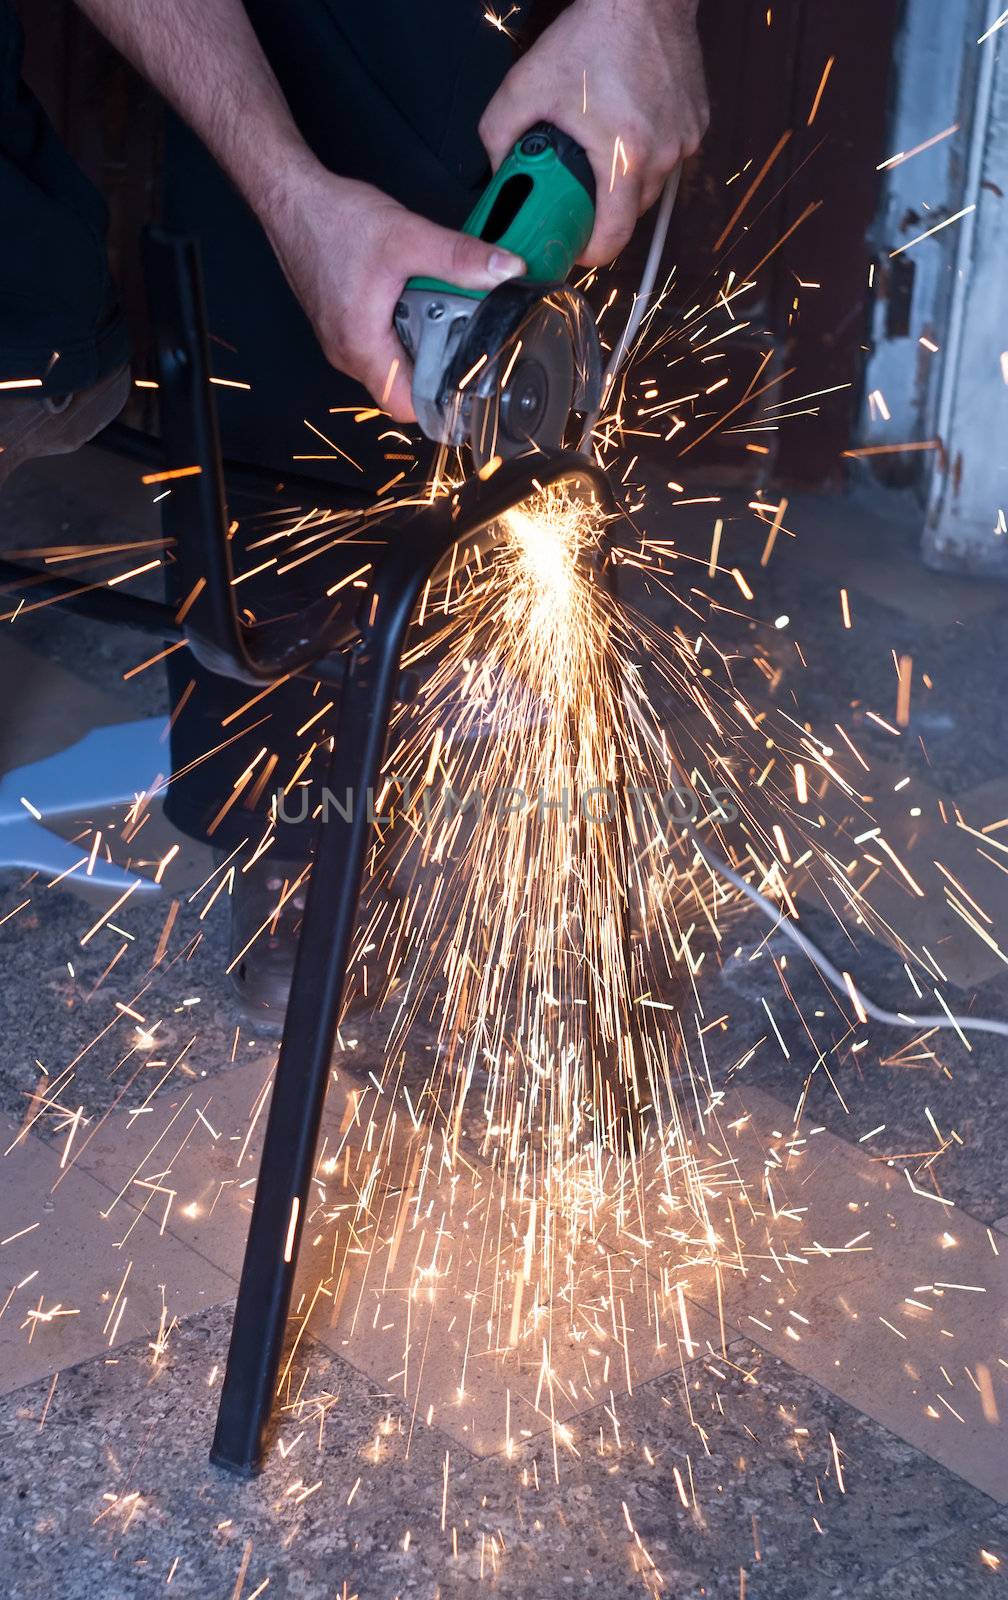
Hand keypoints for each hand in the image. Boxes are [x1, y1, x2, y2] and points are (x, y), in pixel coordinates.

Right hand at [259, 164, 524, 420]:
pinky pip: (379, 345)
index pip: (405, 405)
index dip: (440, 403)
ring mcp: (342, 340)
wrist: (291, 199)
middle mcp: (347, 352)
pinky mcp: (342, 323)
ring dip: (420, 348)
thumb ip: (459, 257)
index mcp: (361, 346)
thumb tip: (505, 271)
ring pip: (391, 365)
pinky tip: (416, 302)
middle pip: (402, 387)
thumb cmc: (331, 220)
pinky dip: (402, 331)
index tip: (470, 386)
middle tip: (466, 341)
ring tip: (444, 317)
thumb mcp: (407, 236)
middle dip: (437, 370)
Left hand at [479, 0, 707, 265]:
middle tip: (576, 189)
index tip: (573, 244)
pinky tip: (626, 122)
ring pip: (650, 187)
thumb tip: (499, 174)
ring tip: (601, 145)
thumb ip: (499, 135)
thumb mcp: (525, 84)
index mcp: (624, 157)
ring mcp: (685, 140)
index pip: (613, 239)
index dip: (589, 252)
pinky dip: (646, 151)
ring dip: (624, 179)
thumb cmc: (592, 35)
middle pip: (630, 214)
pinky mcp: (697, 124)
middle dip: (602, 209)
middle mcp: (663, 156)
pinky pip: (667, 158)